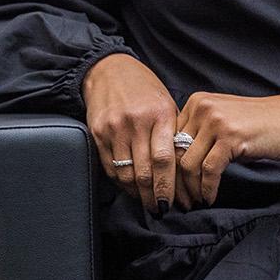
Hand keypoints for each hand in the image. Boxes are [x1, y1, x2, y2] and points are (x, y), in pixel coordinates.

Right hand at [83, 53, 181, 215]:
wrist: (109, 70)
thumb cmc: (144, 89)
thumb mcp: (166, 105)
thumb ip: (173, 135)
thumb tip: (182, 172)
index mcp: (159, 115)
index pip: (164, 160)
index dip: (168, 187)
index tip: (173, 203)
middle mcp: (135, 122)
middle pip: (145, 171)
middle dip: (153, 196)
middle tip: (160, 209)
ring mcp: (114, 128)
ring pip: (125, 173)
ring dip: (136, 193)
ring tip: (145, 201)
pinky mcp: (97, 132)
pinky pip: (109, 166)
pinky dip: (120, 181)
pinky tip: (129, 187)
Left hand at [173, 90, 279, 207]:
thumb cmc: (262, 126)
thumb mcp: (224, 123)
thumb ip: (201, 136)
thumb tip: (179, 165)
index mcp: (196, 102)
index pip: (169, 138)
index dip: (168, 166)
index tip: (171, 186)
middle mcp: (201, 108)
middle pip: (175, 151)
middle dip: (175, 181)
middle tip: (179, 201)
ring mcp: (215, 121)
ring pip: (189, 163)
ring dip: (190, 189)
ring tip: (195, 202)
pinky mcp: (231, 137)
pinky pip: (209, 170)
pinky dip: (207, 188)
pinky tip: (210, 198)